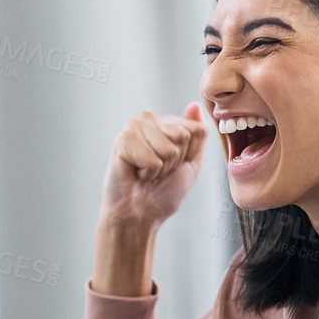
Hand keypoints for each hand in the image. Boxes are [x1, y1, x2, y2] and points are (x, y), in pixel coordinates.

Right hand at [99, 104, 207, 230]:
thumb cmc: (161, 192)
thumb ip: (197, 135)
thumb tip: (195, 104)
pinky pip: (151, 157)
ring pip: (168, 147)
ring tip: (145, 172)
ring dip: (160, 168)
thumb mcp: (190, 163)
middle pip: (182, 136)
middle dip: (174, 162)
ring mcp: (133, 128)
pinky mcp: (121, 140)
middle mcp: (148, 120)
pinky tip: (135, 173)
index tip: (172, 166)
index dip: (188, 154)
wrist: (138, 214)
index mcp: (165, 122)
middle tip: (156, 171)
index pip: (196, 129)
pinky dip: (147, 172)